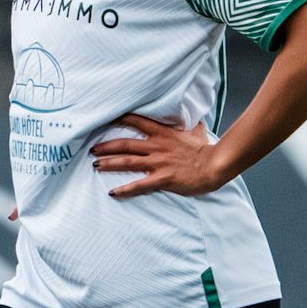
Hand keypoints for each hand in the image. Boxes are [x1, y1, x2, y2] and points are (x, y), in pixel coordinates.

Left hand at [90, 113, 225, 198]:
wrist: (214, 164)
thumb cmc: (206, 148)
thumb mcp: (196, 129)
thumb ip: (187, 122)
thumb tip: (188, 115)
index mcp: (163, 133)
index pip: (137, 121)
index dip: (120, 119)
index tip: (106, 119)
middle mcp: (156, 146)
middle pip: (124, 144)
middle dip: (106, 146)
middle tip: (92, 149)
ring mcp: (158, 163)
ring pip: (127, 162)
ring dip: (109, 163)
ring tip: (95, 165)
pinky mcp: (162, 178)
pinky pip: (139, 185)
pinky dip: (125, 189)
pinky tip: (113, 192)